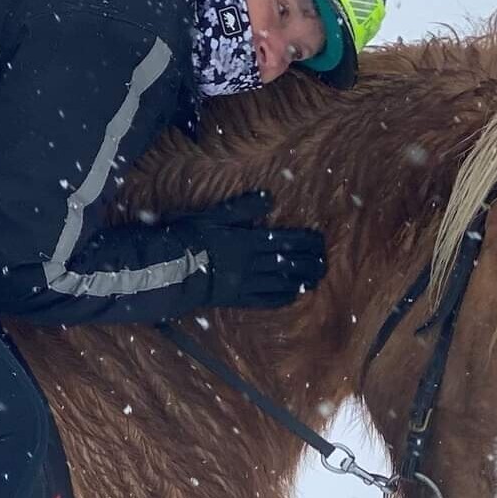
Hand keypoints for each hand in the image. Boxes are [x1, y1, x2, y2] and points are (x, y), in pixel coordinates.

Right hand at [167, 191, 326, 308]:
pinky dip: (282, 297)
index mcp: (248, 241)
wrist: (170, 269)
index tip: (321, 241)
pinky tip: (293, 295)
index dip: (305, 241)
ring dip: (301, 280)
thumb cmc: (189, 238)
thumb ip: (241, 208)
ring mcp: (245, 283)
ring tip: (317, 278)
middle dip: (309, 262)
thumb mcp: (213, 216)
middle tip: (325, 262)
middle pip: (287, 262)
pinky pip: (265, 300)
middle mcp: (251, 264)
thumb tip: (268, 197)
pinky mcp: (236, 299)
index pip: (285, 240)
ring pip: (281, 282)